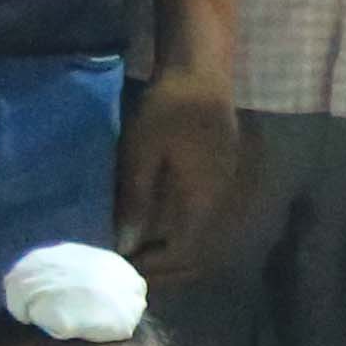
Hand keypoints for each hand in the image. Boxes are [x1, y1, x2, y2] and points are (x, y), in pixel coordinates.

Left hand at [118, 75, 239, 271]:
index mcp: (203, 200)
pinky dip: (179, 237)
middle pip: (200, 255)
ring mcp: (224, 193)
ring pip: (203, 241)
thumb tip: (128, 246)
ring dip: (173, 256)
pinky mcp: (218, 182)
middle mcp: (220, 203)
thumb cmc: (169, 108)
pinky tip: (154, 231)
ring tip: (139, 257)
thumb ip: (137, 201)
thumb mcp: (142, 153)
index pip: (183, 253)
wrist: (200, 72)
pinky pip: (201, 224)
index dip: (154, 269)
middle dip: (166, 271)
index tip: (122, 269)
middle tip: (130, 273)